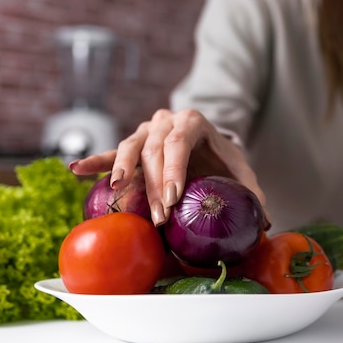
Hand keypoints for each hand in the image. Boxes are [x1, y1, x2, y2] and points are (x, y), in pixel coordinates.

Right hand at [69, 108, 267, 226]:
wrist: (207, 141)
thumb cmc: (222, 158)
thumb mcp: (240, 170)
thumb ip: (251, 192)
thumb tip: (265, 221)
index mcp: (193, 121)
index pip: (180, 142)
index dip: (174, 169)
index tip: (171, 198)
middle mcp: (166, 121)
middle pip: (153, 149)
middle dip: (153, 184)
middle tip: (157, 216)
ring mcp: (146, 130)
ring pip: (130, 146)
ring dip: (122, 170)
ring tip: (115, 189)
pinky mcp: (132, 144)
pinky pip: (111, 152)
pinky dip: (96, 161)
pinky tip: (76, 170)